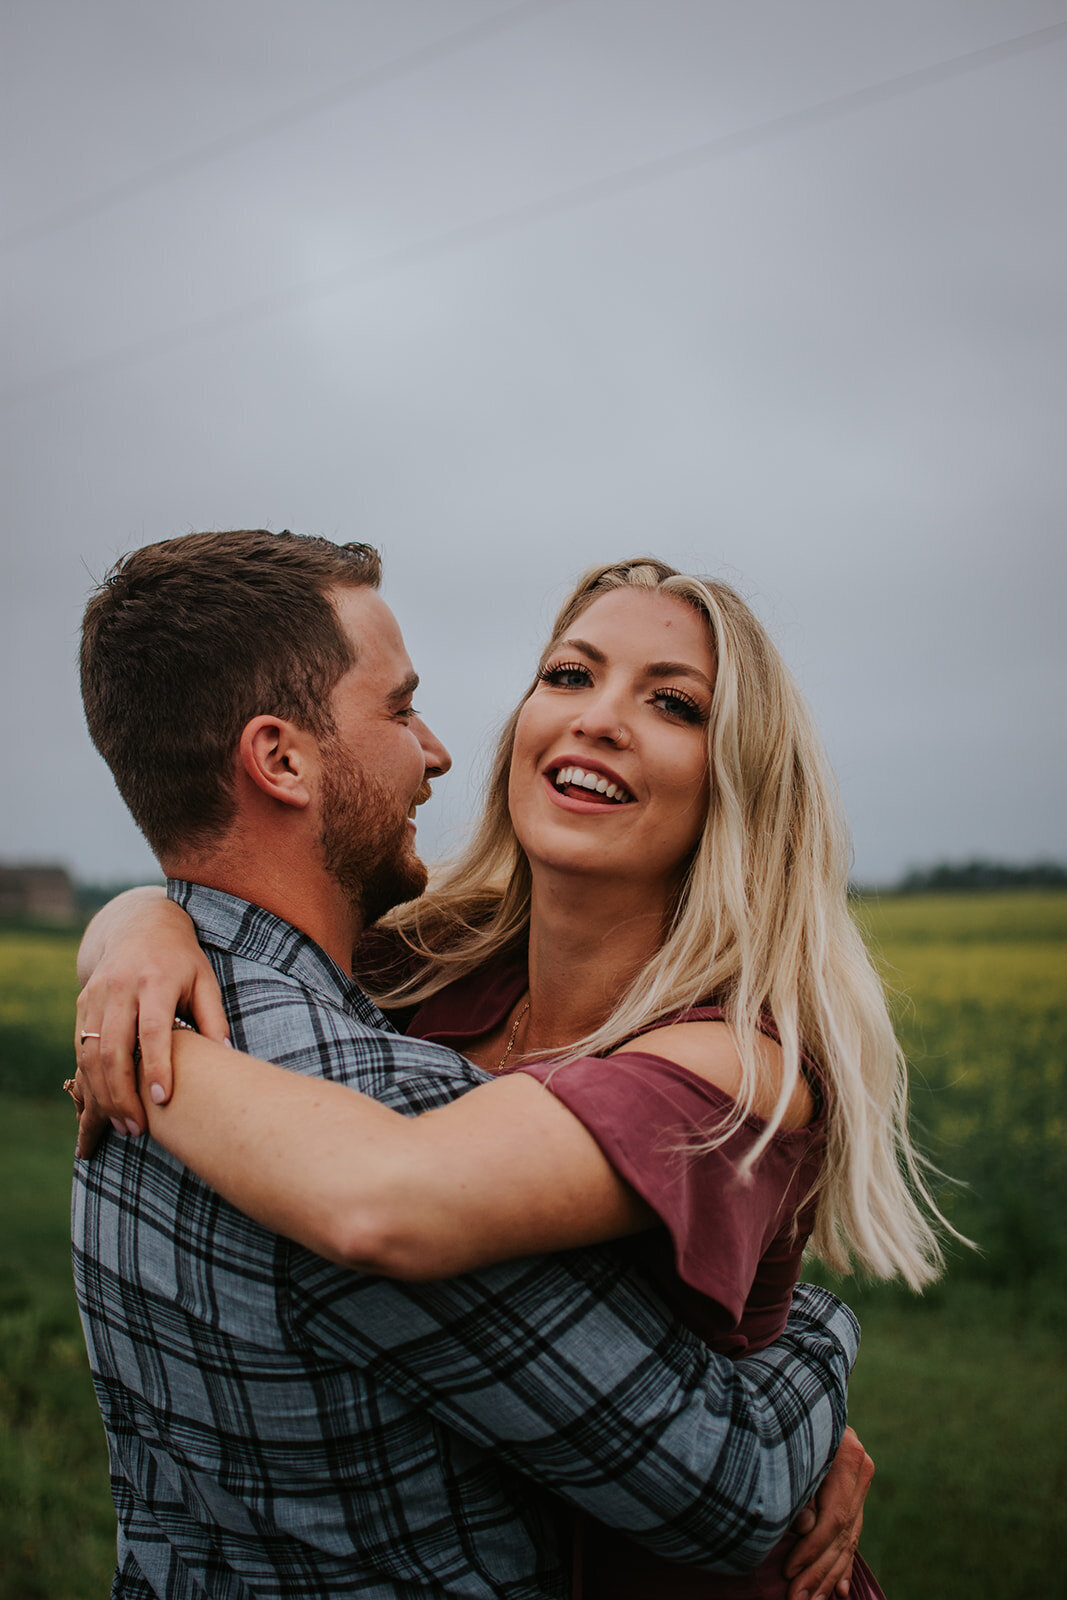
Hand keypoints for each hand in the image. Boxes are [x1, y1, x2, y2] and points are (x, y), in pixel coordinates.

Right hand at [73, 892, 228, 1152]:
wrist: (140, 925)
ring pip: (91, 1053)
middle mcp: (121, 987)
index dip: (156, 1067)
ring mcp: (97, 994)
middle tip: (136, 1129)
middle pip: (114, 1048)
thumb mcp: (205, 980)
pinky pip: (81, 1047)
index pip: (153, 1030)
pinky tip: (105, 1104)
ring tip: (122, 1125)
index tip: (162, 1102)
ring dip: (103, 1094)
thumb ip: (214, 1018)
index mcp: (157, 980)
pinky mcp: (83, 1002)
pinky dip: (90, 1080)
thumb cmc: (182, 960)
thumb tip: (227, 1057)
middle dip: (122, 1094)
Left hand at [785, 1427, 873, 1599]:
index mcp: (849, 1456)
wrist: (805, 1389)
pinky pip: (851, 1534)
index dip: (812, 1549)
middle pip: (841, 1534)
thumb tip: (804, 1527)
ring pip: (847, 1539)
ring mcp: (861, 1482)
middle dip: (819, 1572)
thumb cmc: (789, 1415)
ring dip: (829, 1576)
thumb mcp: (791, 1446)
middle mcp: (861, 1470)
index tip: (789, 1571)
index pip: (834, 1518)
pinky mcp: (854, 1492)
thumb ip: (800, 1488)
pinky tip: (841, 1592)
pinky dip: (843, 1564)